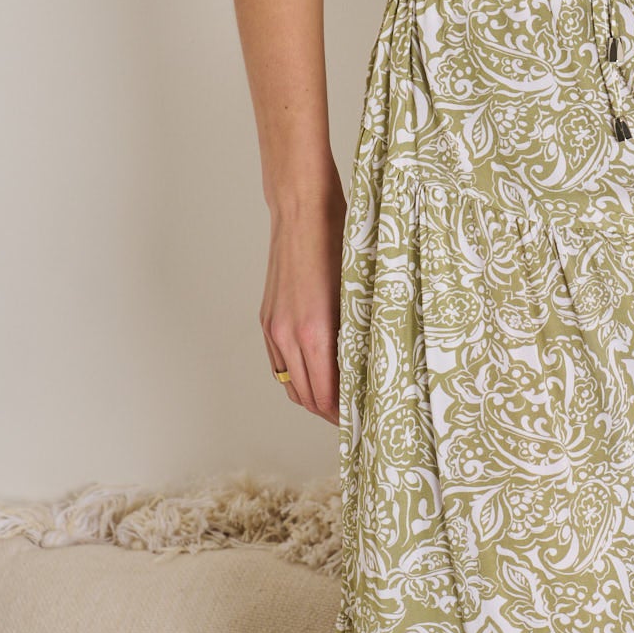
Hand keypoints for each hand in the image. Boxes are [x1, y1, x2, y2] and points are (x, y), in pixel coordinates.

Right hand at [261, 191, 344, 425]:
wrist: (301, 212)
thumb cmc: (338, 244)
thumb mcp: (356, 293)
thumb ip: (356, 335)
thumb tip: (366, 367)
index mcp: (314, 333)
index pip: (326, 394)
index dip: (341, 413)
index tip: (360, 420)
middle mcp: (288, 336)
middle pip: (305, 395)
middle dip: (327, 411)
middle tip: (352, 417)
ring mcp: (273, 329)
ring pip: (289, 383)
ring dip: (310, 396)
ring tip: (335, 400)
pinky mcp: (267, 320)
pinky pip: (278, 364)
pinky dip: (295, 376)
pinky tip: (314, 374)